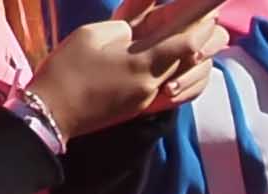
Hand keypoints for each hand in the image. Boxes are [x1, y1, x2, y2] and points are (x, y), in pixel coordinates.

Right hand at [24, 8, 218, 132]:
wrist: (54, 111)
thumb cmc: (68, 67)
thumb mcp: (93, 33)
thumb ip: (127, 23)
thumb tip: (152, 16)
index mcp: (142, 63)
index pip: (186, 43)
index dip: (202, 24)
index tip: (213, 10)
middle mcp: (155, 84)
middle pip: (194, 61)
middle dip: (205, 39)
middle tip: (208, 20)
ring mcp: (153, 99)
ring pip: (191, 78)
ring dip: (198, 57)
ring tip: (199, 37)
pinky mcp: (146, 107)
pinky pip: (180, 93)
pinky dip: (190, 77)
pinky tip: (187, 63)